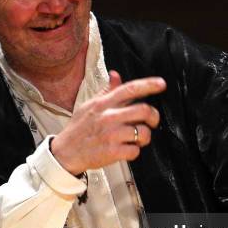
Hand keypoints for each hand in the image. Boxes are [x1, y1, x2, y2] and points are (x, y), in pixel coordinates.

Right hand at [51, 71, 165, 174]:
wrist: (66, 152)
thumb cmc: (79, 129)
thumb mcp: (89, 106)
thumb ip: (106, 91)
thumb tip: (116, 75)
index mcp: (103, 104)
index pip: (130, 89)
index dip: (148, 85)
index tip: (161, 84)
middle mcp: (108, 117)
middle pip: (143, 110)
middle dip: (154, 116)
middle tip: (152, 122)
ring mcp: (111, 135)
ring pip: (143, 132)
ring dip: (145, 137)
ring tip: (137, 139)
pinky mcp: (113, 152)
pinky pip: (135, 151)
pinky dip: (134, 151)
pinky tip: (126, 149)